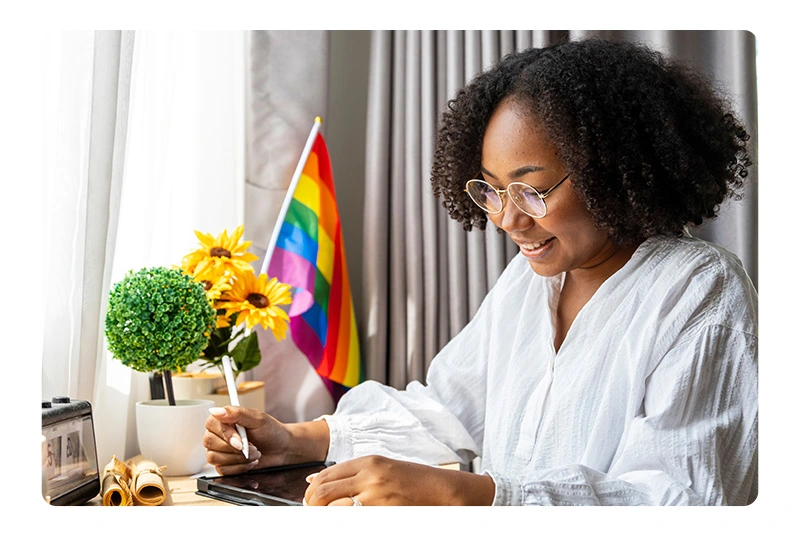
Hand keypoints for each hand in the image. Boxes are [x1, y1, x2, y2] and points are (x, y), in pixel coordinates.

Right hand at [203, 406, 291, 474]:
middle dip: (235, 449)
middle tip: (252, 447)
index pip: (211, 425)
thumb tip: (216, 411)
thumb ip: (237, 413)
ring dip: (238, 458)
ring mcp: (219, 450)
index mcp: (224, 419)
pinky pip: (222, 470)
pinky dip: (239, 467)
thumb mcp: (257, 419)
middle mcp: (219, 434)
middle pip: (210, 442)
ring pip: (214, 458)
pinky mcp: (223, 465)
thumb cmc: (271, 431)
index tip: (240, 442)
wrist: (282, 449)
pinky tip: (249, 462)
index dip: (226, 435)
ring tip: (253, 453)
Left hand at [303, 455, 495, 505]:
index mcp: (369, 461)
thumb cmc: (413, 480)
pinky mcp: (382, 512)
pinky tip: (345, 518)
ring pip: (333, 509)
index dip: (311, 492)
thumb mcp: (382, 468)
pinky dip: (343, 519)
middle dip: (311, 506)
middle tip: (312, 513)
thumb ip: (351, 473)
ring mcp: (375, 496)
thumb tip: (314, 481)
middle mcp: (369, 476)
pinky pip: (352, 517)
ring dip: (325, 515)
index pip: (325, 476)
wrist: (442, 490)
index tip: (309, 501)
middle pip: (322, 493)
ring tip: (326, 517)